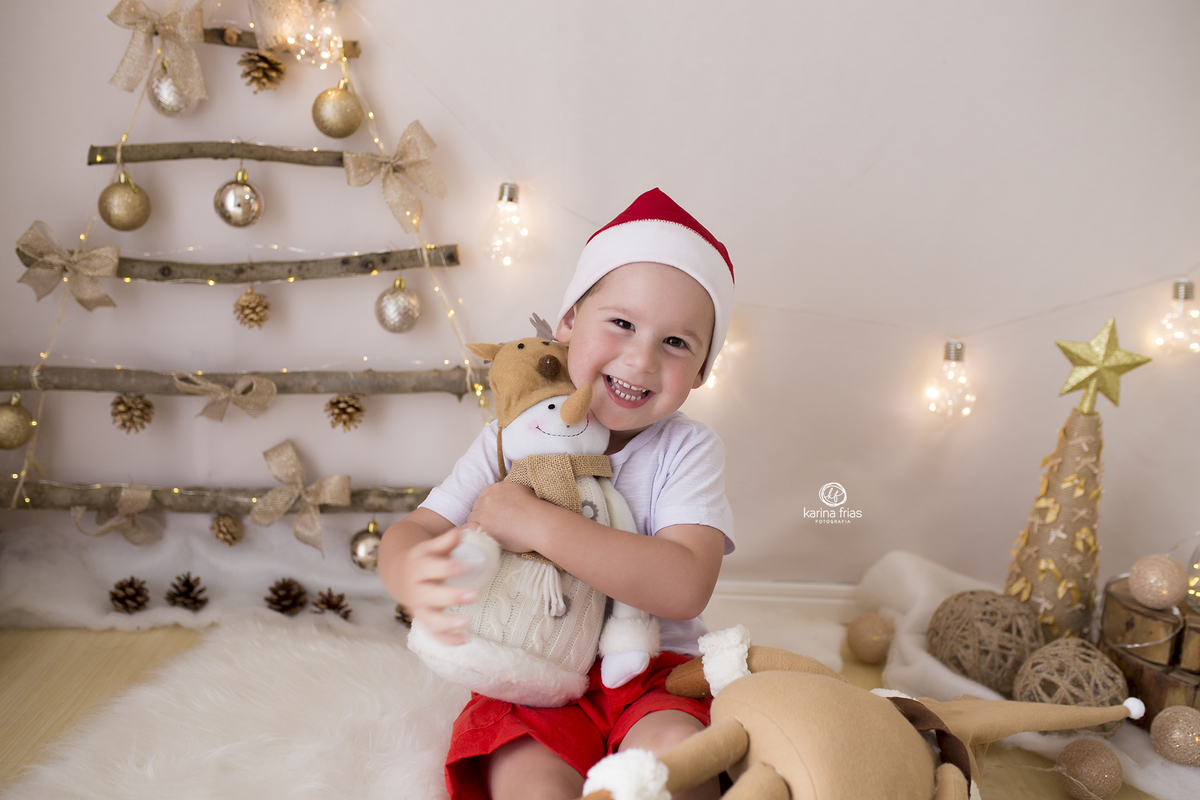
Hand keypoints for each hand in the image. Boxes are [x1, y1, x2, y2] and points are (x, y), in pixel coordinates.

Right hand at [395, 527, 478, 644]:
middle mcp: (415, 590)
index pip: (430, 568)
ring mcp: (418, 607)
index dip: (447, 568)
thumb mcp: (429, 547)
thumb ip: (445, 541)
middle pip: (431, 595)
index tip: (465, 567)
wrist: (398, 572)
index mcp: (417, 568)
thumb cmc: (422, 558)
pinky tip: (465, 640)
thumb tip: (460, 532)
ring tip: (466, 622)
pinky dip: (447, 640)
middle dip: (452, 596)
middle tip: (474, 594)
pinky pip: (434, 633)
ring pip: (430, 619)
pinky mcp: (424, 620)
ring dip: (447, 623)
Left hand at [466, 481, 541, 551]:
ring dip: (478, 524)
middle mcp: (488, 499)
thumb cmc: (536, 510)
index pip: (483, 494)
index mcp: (497, 488)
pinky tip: (475, 537)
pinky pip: (469, 529)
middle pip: (476, 506)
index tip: (493, 512)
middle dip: (482, 514)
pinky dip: (470, 532)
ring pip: (472, 518)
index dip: (487, 504)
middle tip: (492, 523)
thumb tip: (507, 496)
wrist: (540, 524)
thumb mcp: (523, 490)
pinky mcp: (485, 528)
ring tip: (488, 531)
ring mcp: (485, 513)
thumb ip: (509, 492)